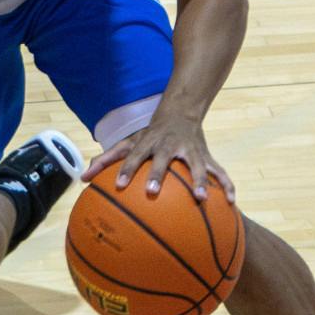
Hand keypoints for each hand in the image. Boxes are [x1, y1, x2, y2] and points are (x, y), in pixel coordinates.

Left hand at [86, 115, 235, 202]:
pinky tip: (232, 202)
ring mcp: (189, 150)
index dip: (125, 170)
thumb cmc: (148, 135)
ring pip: (196, 165)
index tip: (119, 186)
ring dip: (200, 181)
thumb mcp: (127, 143)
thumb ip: (105, 161)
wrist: (180, 112)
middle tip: (151, 192)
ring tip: (202, 198)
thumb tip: (82, 179)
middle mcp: (168, 145)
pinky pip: (219, 171)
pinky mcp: (205, 156)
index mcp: (148, 143)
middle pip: (162, 159)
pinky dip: (227, 185)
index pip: (133, 156)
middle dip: (157, 174)